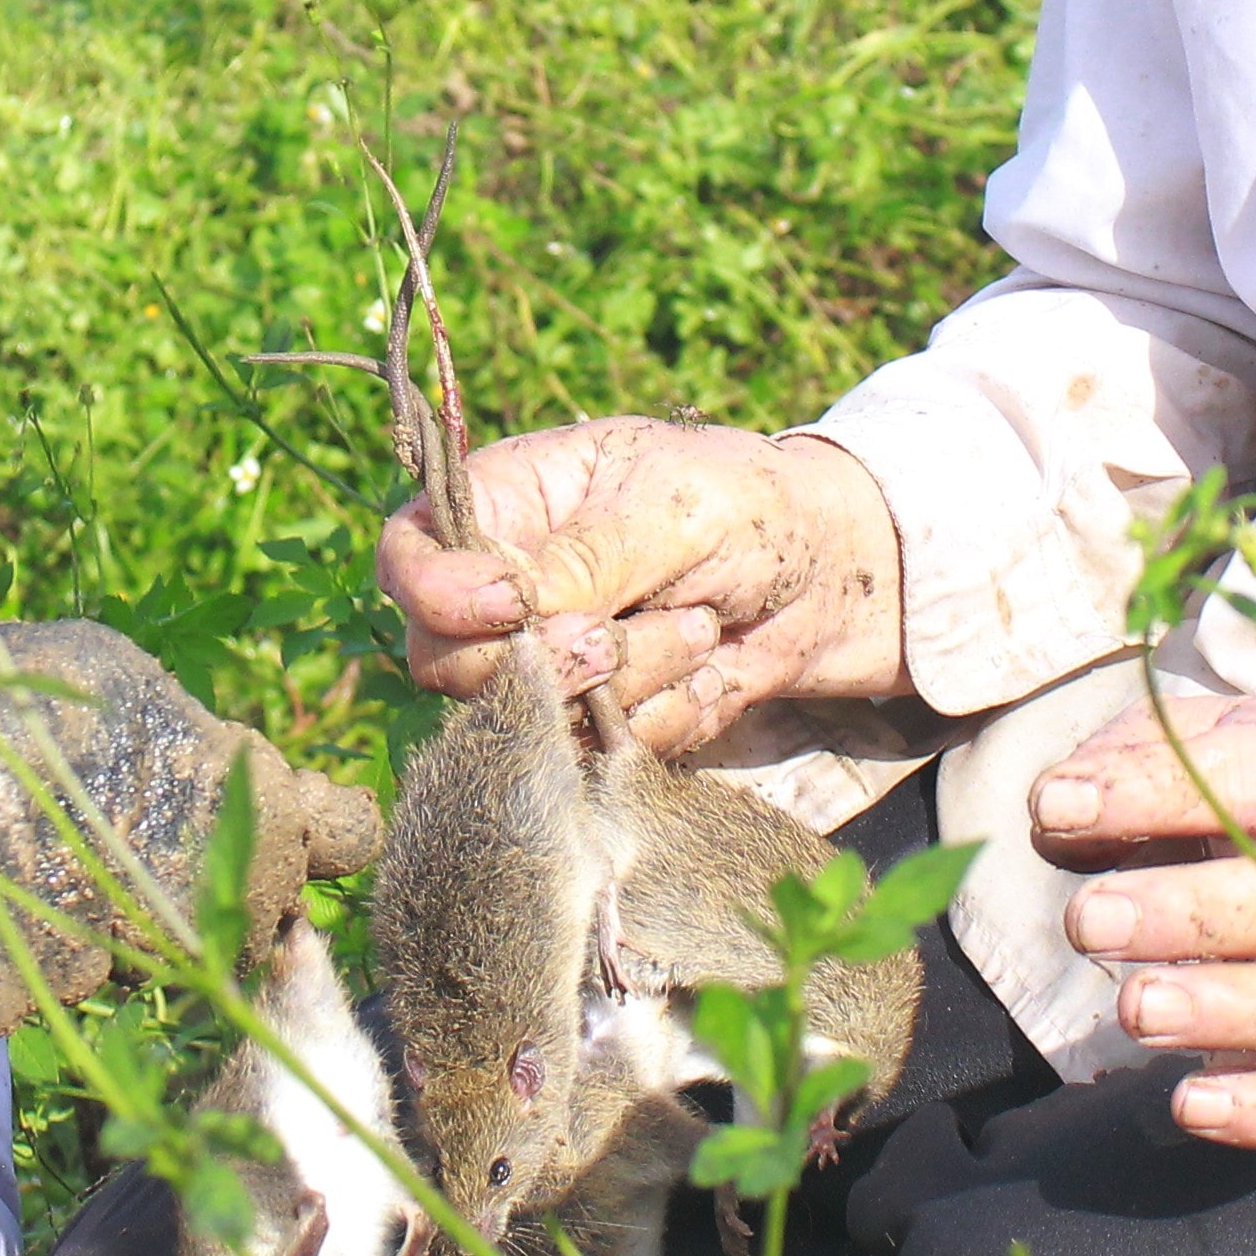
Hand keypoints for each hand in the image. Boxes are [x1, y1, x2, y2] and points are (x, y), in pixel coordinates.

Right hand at [372, 420, 908, 753]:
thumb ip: (585, 557)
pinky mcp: (603, 719)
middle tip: (618, 635)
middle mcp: (511, 587)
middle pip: (448, 662)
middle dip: (546, 660)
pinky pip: (600, 752)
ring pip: (530, 716)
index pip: (411, 559)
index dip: (440, 594)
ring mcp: (553, 661)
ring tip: (701, 625)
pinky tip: (713, 670)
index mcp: (509, 503)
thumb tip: (511, 609)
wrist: (844, 576)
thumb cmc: (755, 504)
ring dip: (628, 683)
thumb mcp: (671, 507)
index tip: (513, 607)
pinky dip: (666, 718)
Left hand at [1037, 694, 1255, 1150]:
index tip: (1056, 804)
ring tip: (1136, 1011)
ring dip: (1221, 1013)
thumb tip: (1061, 804)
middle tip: (1090, 923)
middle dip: (1186, 914)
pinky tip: (1190, 1105)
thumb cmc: (1238, 802)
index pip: (1253, 777)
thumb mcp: (1192, 744)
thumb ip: (1127, 757)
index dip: (1152, 790)